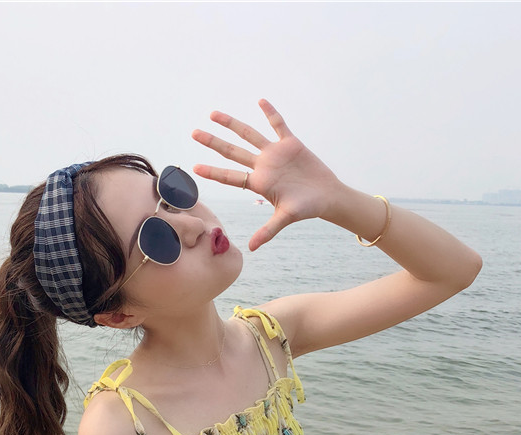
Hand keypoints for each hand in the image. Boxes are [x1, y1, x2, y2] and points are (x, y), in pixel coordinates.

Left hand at [192, 99, 342, 250]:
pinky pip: (278, 125)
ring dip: (232, 124)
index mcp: (258, 183)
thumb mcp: (286, 218)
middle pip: (232, 152)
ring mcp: (275, 153)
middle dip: (213, 142)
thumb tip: (252, 248)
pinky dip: (270, 113)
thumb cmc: (306, 208)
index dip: (213, 172)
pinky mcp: (290, 143)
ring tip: (213, 114)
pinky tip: (260, 100)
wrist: (326, 196)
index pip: (230, 176)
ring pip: (249, 135)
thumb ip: (268, 230)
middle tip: (194, 133)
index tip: (194, 168)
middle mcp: (263, 166)